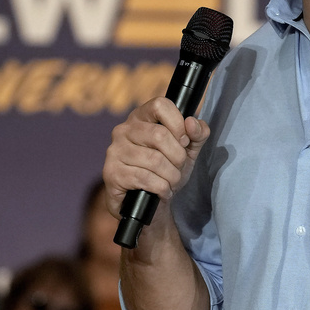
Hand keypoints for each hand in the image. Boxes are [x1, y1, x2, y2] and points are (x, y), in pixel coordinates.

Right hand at [102, 96, 210, 220]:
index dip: (178, 124)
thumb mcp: (188, 151)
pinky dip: (161, 188)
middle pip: (160, 135)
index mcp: (141, 117)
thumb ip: (197, 134)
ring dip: (171, 176)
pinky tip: (162, 191)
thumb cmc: (166, 171)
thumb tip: (192, 122)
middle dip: (178, 157)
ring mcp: (115, 151)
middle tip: (178, 168)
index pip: (160, 105)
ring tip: (171, 182)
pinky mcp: (111, 172)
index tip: (183, 141)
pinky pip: (144, 178)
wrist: (148, 204)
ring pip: (154, 160)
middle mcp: (123, 130)